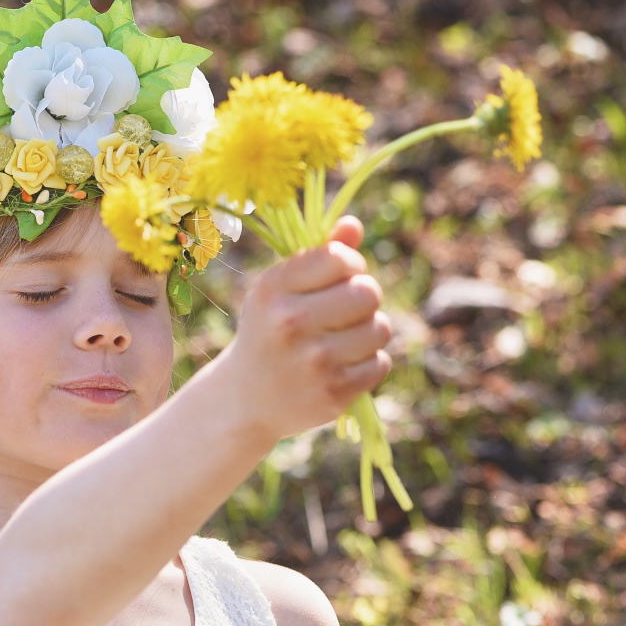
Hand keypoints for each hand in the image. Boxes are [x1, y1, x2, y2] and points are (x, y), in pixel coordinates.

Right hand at [217, 215, 392, 443]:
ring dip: (368, 334)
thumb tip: (353, 225)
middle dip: (363, 300)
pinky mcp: (333, 393)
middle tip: (344, 314)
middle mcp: (290, 322)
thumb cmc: (268, 334)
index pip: (340, 258)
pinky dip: (367, 365)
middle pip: (368, 292)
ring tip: (341, 343)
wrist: (245, 401)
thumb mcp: (279, 293)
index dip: (350, 266)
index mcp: (273, 290)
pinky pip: (380, 363)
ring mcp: (313, 360)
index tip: (338, 280)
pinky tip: (340, 369)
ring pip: (380, 329)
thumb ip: (318, 257)